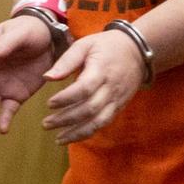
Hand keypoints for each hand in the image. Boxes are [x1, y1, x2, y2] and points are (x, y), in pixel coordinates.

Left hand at [42, 29, 146, 143]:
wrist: (137, 50)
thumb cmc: (107, 45)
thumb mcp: (86, 44)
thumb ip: (67, 61)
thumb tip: (47, 77)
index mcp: (101, 69)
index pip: (84, 89)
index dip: (65, 99)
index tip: (49, 103)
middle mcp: (110, 87)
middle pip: (89, 109)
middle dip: (66, 119)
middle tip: (46, 124)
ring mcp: (116, 99)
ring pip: (98, 122)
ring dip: (76, 133)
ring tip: (58, 139)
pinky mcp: (119, 106)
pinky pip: (104, 123)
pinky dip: (87, 133)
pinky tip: (72, 137)